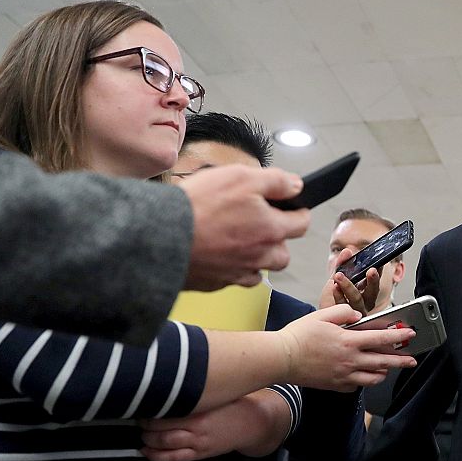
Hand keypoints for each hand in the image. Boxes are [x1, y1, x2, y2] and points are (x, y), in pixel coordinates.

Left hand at [138, 388, 290, 460]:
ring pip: (164, 444)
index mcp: (199, 408)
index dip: (148, 409)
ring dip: (147, 440)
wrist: (253, 423)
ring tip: (142, 434)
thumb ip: (192, 389)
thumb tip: (166, 376)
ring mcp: (198, 442)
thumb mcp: (215, 392)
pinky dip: (157, 457)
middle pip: (160, 428)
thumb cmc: (231, 404)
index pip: (165, 410)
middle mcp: (197, 426)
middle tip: (138, 418)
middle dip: (144, 425)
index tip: (141, 403)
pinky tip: (146, 452)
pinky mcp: (200, 454)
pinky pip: (175, 459)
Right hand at [178, 165, 308, 290]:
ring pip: (260, 269)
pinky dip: (234, 269)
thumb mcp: (240, 177)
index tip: (294, 208)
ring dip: (258, 257)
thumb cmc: (199, 206)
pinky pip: (235, 279)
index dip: (299, 212)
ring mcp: (238, 272)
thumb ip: (274, 181)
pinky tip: (222, 255)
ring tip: (241, 240)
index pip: (301, 224)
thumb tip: (296, 186)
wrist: (160, 236)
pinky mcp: (216, 282)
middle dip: (278, 239)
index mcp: (270, 230)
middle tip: (262, 224)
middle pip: (283, 253)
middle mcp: (259, 256)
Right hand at [276, 305, 417, 390]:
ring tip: (387, 368)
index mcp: (349, 341)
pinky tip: (363, 376)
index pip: (381, 338)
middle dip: (401, 361)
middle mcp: (350, 360)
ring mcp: (344, 376)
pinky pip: (356, 386)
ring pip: (373, 378)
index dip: (399, 336)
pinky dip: (363, 381)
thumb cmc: (299, 336)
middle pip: (383, 362)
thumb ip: (343, 312)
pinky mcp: (336, 385)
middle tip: (411, 360)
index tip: (411, 335)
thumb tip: (357, 316)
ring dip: (383, 372)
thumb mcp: (321, 315)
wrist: (280, 359)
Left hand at [319, 248, 380, 315]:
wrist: (321, 316)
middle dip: (372, 280)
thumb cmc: (332, 297)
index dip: (378, 272)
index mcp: (367, 291)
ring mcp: (356, 312)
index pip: (375, 280)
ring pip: (357, 299)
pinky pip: (343, 306)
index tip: (378, 263)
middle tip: (371, 270)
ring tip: (339, 276)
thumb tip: (347, 250)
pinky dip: (338, 295)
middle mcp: (365, 302)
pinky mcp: (345, 319)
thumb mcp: (337, 276)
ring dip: (349, 286)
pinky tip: (334, 287)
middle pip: (372, 291)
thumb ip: (342, 264)